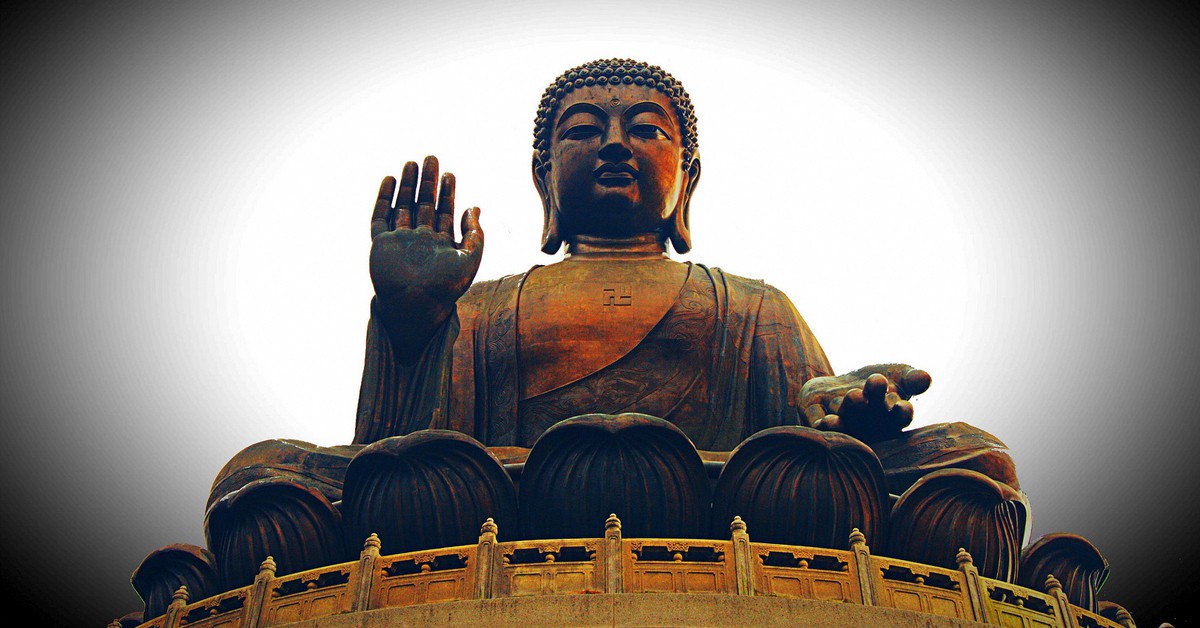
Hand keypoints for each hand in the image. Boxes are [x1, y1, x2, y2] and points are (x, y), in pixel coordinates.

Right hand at [369, 156, 482, 359]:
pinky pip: (380, 217)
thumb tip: (475, 207)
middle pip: (423, 203)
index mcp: (441, 243)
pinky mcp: (381, 244)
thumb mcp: (470, 260)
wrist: (417, 306)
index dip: (447, 192)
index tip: (450, 174)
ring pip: (402, 205)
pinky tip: (390, 180)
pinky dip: (384, 198)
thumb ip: (475, 234)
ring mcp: (400, 240)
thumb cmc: (446, 288)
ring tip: (412, 163)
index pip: (444, 211)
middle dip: (427, 181)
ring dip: (407, 185)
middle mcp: (420, 239)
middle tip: (431, 158)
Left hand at [799, 364, 931, 442]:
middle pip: (870, 414)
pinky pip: (817, 422)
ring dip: (849, 410)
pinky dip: (821, 422)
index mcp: (888, 418)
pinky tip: (824, 421)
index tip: (902, 405)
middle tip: (876, 384)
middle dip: (873, 400)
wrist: (840, 387)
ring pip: (844, 420)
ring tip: (855, 396)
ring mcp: (841, 422)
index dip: (901, 413)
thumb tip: (926, 378)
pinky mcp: (816, 417)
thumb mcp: (897, 377)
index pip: (899, 417)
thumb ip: (912, 378)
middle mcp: (866, 424)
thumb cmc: (876, 386)